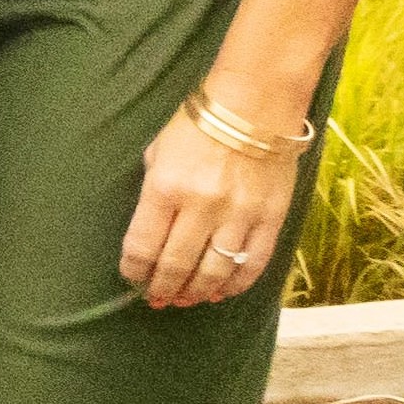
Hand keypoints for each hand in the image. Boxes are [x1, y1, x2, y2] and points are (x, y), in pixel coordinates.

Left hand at [120, 90, 302, 310]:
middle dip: (162, 288)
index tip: (132, 278)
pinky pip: (253, 262)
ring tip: (185, 300)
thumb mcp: (157, 154)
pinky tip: (222, 292)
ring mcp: (239, 214)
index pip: (142, 247)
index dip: (134, 271)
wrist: (255, 104)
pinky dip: (236, 284)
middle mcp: (201, 206)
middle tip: (157, 298)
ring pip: (214, 271)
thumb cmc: (196, 125)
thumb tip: (147, 236)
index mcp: (165, 189)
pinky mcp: (271, 217)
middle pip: (176, 265)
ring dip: (196, 292)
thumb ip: (152, 195)